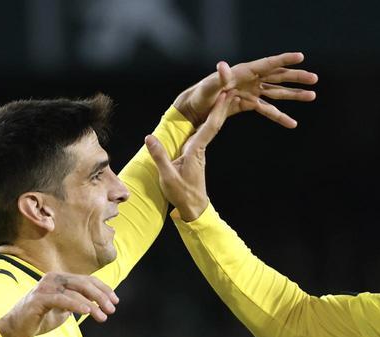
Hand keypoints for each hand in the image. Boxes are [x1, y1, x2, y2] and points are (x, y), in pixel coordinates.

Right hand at [0, 272, 117, 336]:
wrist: (16, 328)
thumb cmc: (40, 318)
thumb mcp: (63, 308)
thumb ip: (78, 302)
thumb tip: (98, 302)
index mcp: (60, 279)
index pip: (86, 280)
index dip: (103, 289)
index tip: (116, 300)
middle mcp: (53, 279)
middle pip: (83, 283)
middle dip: (101, 296)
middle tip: (112, 309)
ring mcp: (45, 287)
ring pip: (75, 292)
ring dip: (92, 304)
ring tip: (102, 316)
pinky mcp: (39, 298)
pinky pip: (62, 300)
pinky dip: (76, 305)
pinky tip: (87, 312)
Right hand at [145, 92, 230, 220]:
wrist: (193, 208)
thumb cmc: (182, 194)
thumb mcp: (167, 176)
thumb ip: (159, 156)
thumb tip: (149, 137)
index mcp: (195, 151)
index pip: (209, 126)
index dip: (217, 109)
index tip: (225, 93)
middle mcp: (200, 148)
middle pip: (214, 122)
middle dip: (222, 104)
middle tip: (230, 85)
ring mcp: (199, 151)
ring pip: (210, 127)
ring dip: (218, 110)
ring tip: (223, 93)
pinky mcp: (196, 155)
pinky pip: (204, 133)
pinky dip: (209, 121)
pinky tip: (210, 114)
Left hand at [174, 53, 317, 127]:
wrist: (193, 110)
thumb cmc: (200, 95)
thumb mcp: (208, 87)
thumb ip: (218, 78)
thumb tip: (223, 67)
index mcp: (243, 72)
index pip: (268, 64)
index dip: (284, 60)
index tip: (301, 57)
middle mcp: (250, 80)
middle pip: (278, 77)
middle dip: (296, 77)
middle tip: (315, 78)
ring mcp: (251, 92)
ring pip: (277, 93)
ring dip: (294, 95)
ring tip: (312, 96)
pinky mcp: (248, 105)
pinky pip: (268, 110)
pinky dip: (280, 117)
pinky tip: (292, 123)